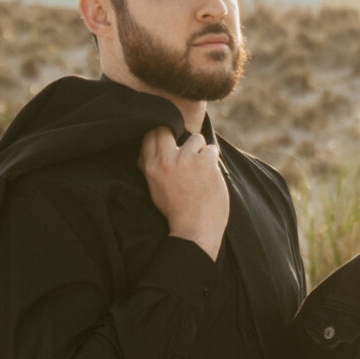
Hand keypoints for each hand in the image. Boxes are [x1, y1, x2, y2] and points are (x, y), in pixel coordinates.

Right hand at [139, 125, 229, 258]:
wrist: (194, 230)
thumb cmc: (176, 212)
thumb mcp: (155, 189)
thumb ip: (150, 168)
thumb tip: (144, 152)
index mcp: (151, 167)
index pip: (150, 135)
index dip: (161, 134)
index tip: (171, 140)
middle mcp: (166, 160)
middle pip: (167, 128)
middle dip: (178, 134)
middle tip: (188, 149)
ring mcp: (185, 159)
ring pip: (195, 138)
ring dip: (201, 150)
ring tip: (201, 169)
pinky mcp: (204, 162)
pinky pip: (212, 149)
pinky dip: (215, 160)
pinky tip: (212, 175)